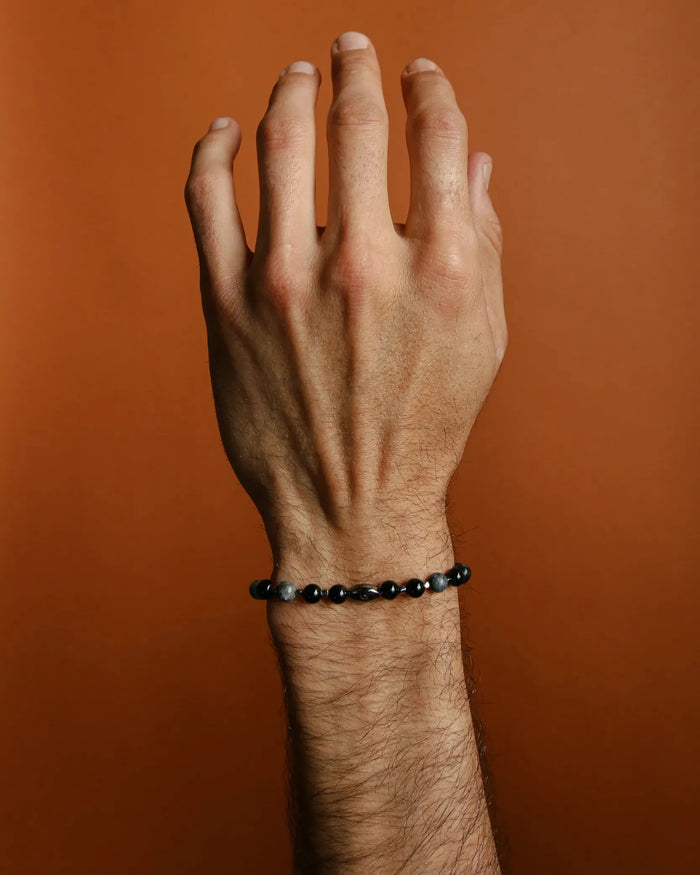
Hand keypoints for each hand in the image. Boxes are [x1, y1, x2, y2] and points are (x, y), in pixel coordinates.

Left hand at [184, 32, 505, 584]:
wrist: (349, 507)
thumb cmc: (423, 428)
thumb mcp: (481, 343)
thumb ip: (485, 243)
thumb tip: (476, 162)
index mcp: (443, 271)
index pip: (437, 137)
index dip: (429, 90)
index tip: (418, 76)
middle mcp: (364, 266)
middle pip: (356, 124)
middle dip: (356, 68)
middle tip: (351, 47)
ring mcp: (286, 282)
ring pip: (278, 142)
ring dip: (290, 90)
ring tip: (297, 75)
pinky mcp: (224, 305)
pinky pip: (206, 196)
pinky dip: (212, 148)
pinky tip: (224, 130)